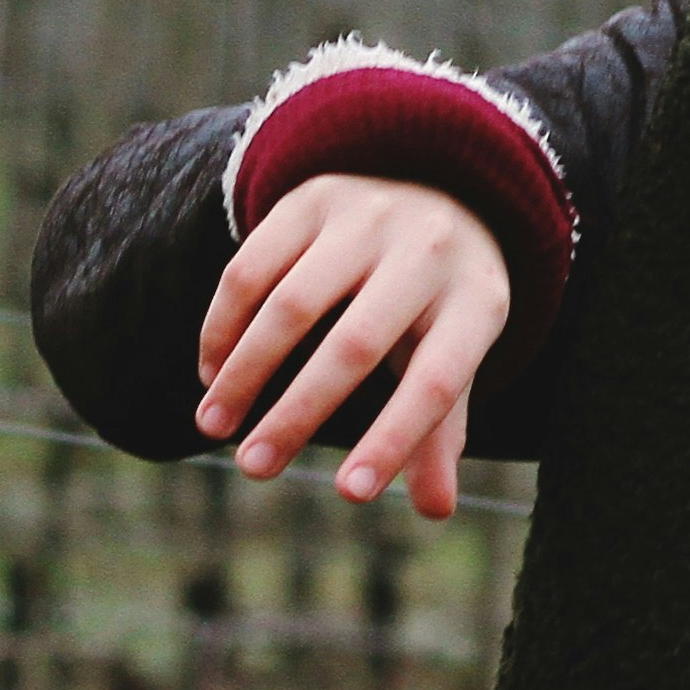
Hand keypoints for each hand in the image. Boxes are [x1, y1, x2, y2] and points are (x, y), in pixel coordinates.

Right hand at [191, 173, 513, 519]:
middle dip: (297, 414)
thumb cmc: (440, 298)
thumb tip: (435, 510)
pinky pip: (253, 267)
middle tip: (254, 469)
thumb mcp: (457, 350)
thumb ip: (441, 427)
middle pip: (354, 345)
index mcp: (476, 302)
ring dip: (245, 372)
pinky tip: (213, 373)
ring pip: (290, 304)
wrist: (433, 179)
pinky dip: (225, 326)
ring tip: (215, 425)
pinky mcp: (312, 199)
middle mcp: (425, 252)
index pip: (438, 382)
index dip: (395, 439)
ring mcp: (367, 217)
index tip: (350, 495)